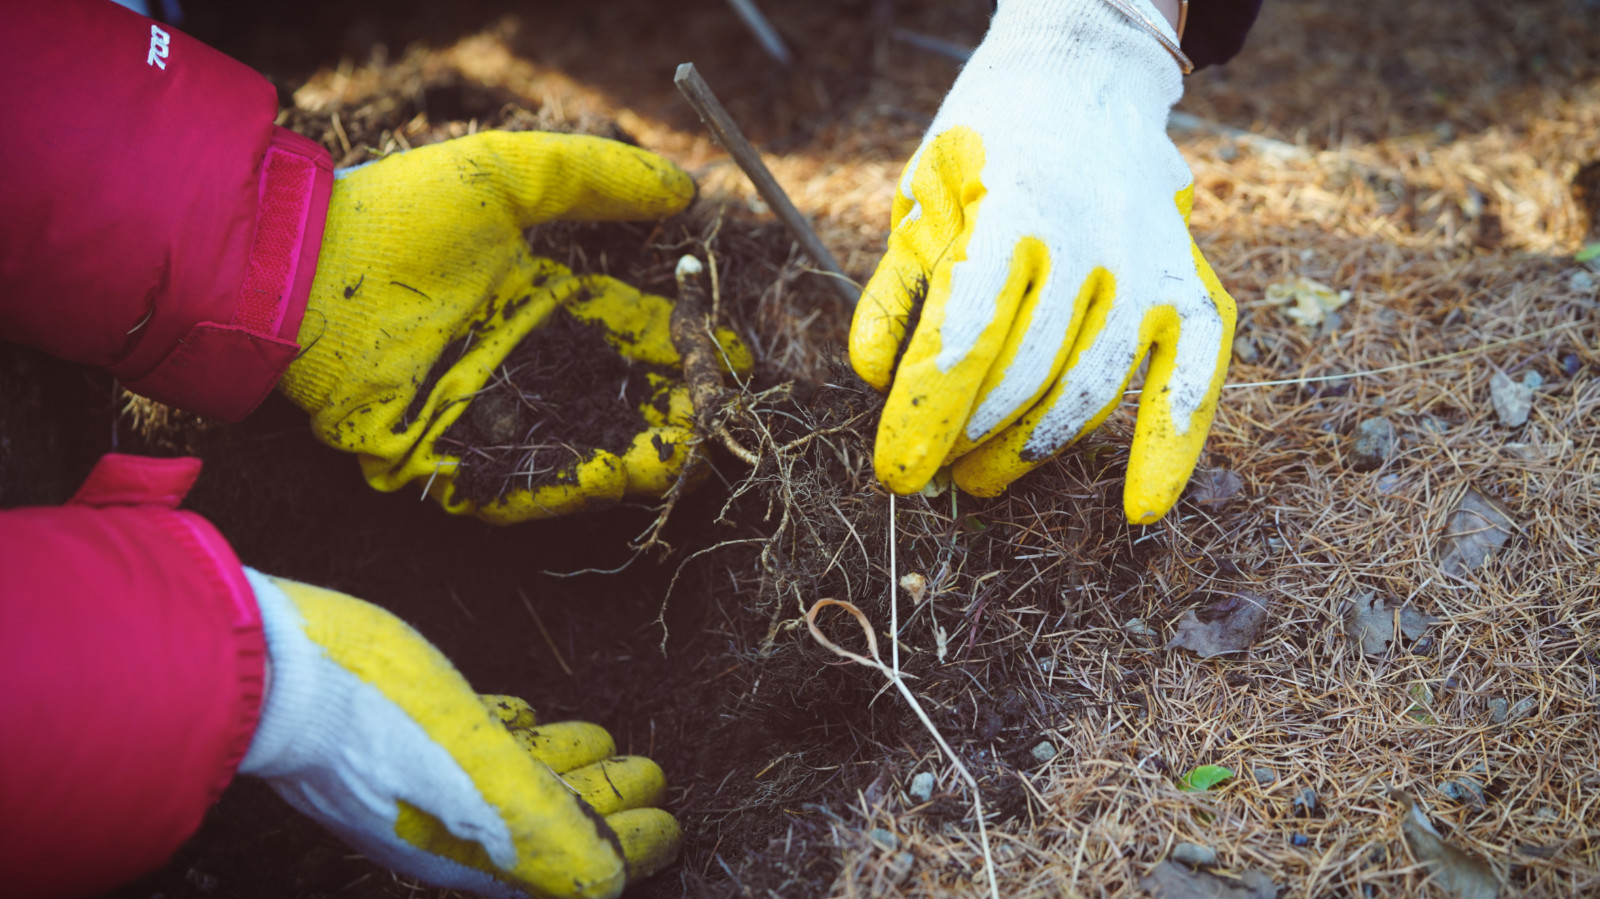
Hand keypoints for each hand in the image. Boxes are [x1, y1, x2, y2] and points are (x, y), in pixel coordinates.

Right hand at [240, 571, 677, 897]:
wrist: (272, 672)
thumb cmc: (381, 723)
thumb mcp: (483, 782)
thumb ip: (549, 832)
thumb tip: (612, 880)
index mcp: (474, 851)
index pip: (572, 865)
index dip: (628, 847)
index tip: (672, 825)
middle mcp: (448, 827)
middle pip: (550, 822)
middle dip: (606, 802)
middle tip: (653, 774)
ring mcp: (420, 782)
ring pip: (513, 782)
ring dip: (565, 766)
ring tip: (605, 739)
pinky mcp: (398, 734)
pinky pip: (472, 744)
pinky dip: (513, 737)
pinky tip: (526, 715)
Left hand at [278, 131, 749, 523]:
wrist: (299, 274)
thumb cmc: (397, 217)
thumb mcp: (508, 176)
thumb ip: (596, 178)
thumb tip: (686, 188)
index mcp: (542, 302)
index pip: (634, 334)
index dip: (688, 346)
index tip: (735, 356)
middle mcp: (524, 365)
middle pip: (623, 401)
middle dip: (680, 411)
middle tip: (724, 415)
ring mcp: (491, 419)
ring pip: (589, 449)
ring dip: (646, 454)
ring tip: (692, 450)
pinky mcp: (452, 468)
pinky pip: (528, 489)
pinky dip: (578, 487)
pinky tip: (627, 473)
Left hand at [848, 0, 1234, 522]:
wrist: (1083, 71)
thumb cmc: (986, 143)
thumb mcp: (919, 194)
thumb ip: (896, 287)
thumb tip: (875, 380)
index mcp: (1011, 208)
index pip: (965, 338)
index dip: (925, 417)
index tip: (895, 469)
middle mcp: (1091, 238)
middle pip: (1022, 377)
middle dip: (966, 438)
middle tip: (931, 470)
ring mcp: (1149, 263)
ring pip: (1090, 391)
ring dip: (1030, 452)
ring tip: (982, 478)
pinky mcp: (1191, 281)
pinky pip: (1194, 375)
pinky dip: (1171, 446)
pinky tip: (1139, 505)